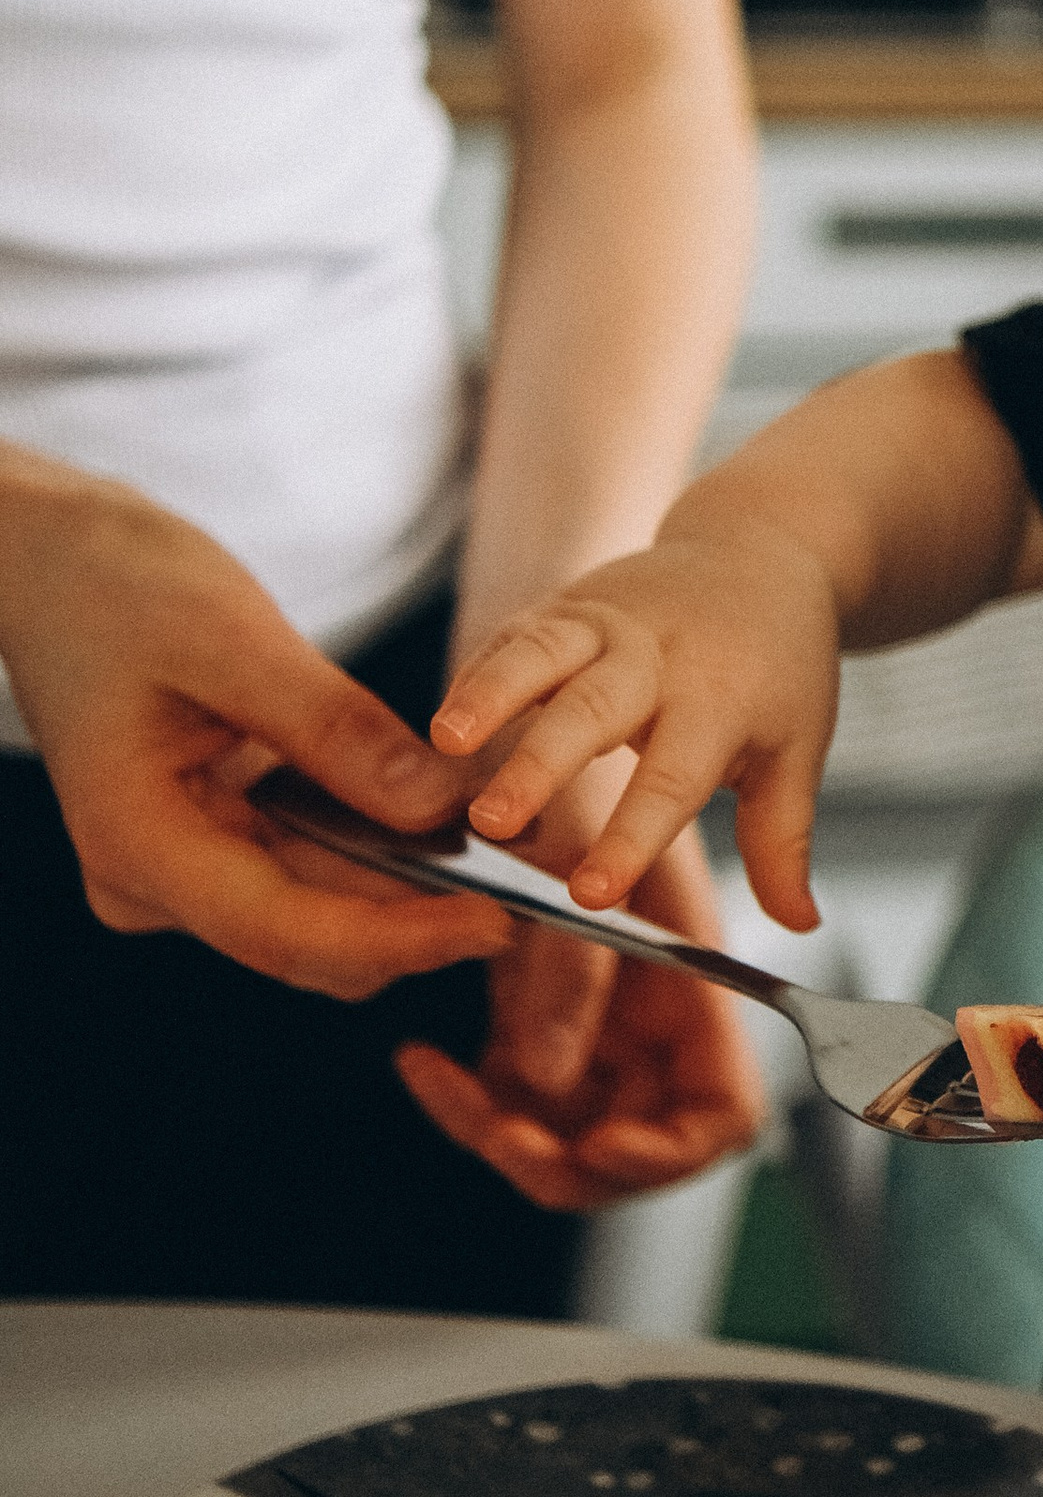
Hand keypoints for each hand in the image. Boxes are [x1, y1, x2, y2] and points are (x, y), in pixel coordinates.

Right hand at [0, 457, 507, 998]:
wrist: (48, 557)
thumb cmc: (119, 583)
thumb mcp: (238, 641)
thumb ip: (336, 733)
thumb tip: (442, 809)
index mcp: (137, 844)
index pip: (288, 931)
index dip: (402, 938)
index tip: (502, 924)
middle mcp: (151, 881)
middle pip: (310, 939)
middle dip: (422, 923)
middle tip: (540, 896)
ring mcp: (177, 868)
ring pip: (318, 911)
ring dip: (410, 893)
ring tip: (517, 864)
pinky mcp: (209, 839)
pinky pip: (308, 869)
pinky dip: (379, 855)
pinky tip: (452, 828)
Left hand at [394, 814, 765, 1209]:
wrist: (519, 739)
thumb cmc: (582, 777)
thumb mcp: (580, 879)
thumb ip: (570, 975)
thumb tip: (542, 1082)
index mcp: (694, 998)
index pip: (717, 1117)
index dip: (671, 1151)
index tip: (605, 1146)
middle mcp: (643, 1028)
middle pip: (627, 1147)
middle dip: (562, 1156)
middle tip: (500, 1132)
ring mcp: (582, 1030)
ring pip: (552, 1131)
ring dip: (496, 1126)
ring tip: (442, 1083)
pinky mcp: (520, 1021)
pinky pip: (497, 1094)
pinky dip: (459, 1092)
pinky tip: (420, 1057)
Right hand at [430, 527, 840, 930]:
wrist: (763, 552)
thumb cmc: (778, 666)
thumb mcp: (797, 749)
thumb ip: (783, 841)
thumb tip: (799, 925)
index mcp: (720, 700)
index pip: (673, 780)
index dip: (630, 839)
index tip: (591, 894)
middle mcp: (659, 656)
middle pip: (594, 711)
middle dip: (541, 766)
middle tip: (496, 822)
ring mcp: (609, 622)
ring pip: (542, 654)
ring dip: (490, 695)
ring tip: (447, 742)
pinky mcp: (569, 603)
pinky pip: (516, 633)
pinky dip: (478, 671)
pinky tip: (441, 720)